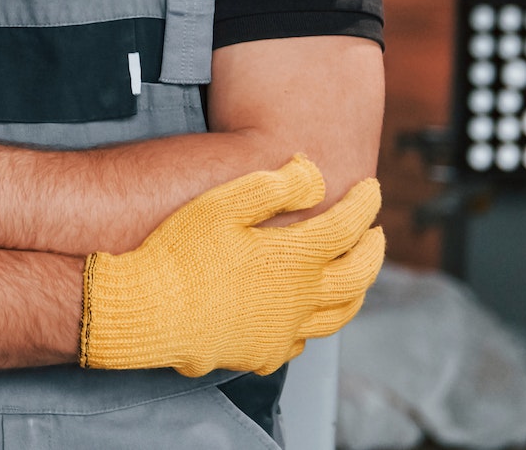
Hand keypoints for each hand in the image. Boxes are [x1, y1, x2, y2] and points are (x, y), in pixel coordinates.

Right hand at [79, 154, 384, 375]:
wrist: (150, 308)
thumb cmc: (180, 251)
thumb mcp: (222, 203)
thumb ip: (273, 187)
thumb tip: (312, 173)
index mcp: (296, 257)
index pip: (348, 225)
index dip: (365, 203)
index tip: (371, 188)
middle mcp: (301, 298)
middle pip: (357, 274)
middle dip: (372, 249)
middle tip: (375, 232)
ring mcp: (284, 330)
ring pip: (338, 314)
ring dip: (355, 290)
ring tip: (356, 276)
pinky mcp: (262, 352)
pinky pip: (302, 340)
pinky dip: (314, 323)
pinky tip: (304, 315)